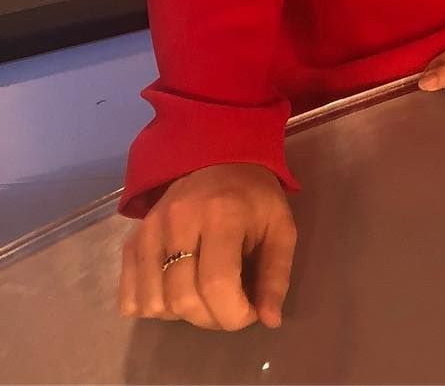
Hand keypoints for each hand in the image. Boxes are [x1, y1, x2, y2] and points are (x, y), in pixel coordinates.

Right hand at [117, 163, 294, 330]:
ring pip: (154, 304)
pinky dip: (153, 308)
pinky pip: (129, 299)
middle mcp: (178, 221)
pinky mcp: (131, 241)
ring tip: (204, 294)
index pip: (217, 284)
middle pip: (184, 299)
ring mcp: (148, 231)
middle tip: (229, 306)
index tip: (249, 313)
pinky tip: (177, 290)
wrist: (219, 160)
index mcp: (222, 214)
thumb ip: (276, 274)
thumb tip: (270, 321)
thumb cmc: (254, 197)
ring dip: (183, 315)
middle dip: (211, 318)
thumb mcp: (280, 227)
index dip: (233, 314)